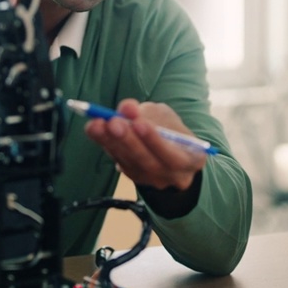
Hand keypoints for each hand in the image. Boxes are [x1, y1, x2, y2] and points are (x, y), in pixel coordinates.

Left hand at [83, 99, 206, 191]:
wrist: (170, 151)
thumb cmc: (173, 130)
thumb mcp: (167, 117)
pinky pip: (119, 161)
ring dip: (111, 141)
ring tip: (98, 124)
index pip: (172, 154)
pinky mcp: (134, 176)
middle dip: (128, 140)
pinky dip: (106, 144)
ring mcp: (152, 179)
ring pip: (130, 162)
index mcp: (191, 160)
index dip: (154, 140)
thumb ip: (149, 113)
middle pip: (147, 161)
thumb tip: (127, 108)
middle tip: (113, 122)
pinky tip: (95, 130)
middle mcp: (172, 176)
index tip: (139, 122)